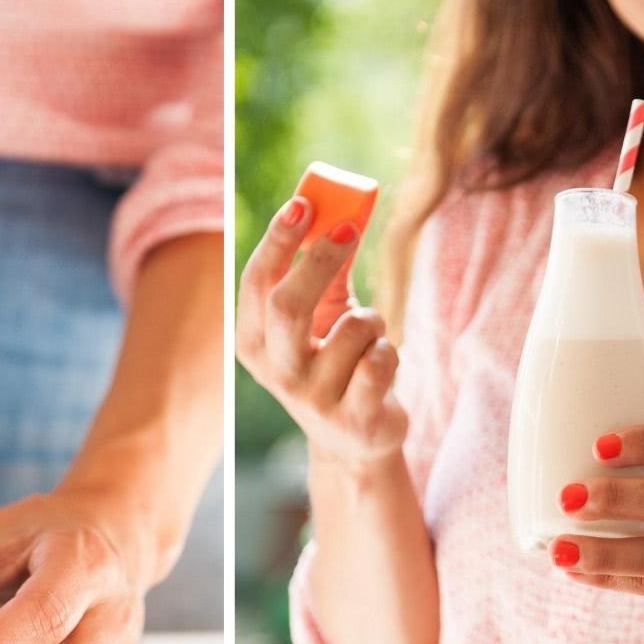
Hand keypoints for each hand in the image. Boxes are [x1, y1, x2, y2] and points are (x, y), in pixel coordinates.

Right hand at [236, 196, 407, 470]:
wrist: (355, 438)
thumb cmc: (335, 362)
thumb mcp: (321, 317)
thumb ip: (322, 270)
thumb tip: (337, 212)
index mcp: (254, 344)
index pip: (255, 285)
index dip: (278, 242)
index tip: (303, 205)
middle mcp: (276, 373)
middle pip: (287, 306)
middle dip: (320, 260)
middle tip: (350, 229)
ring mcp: (313, 400)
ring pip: (352, 329)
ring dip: (373, 319)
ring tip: (371, 337)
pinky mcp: (353, 418)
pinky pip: (381, 359)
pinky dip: (390, 351)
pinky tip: (381, 368)